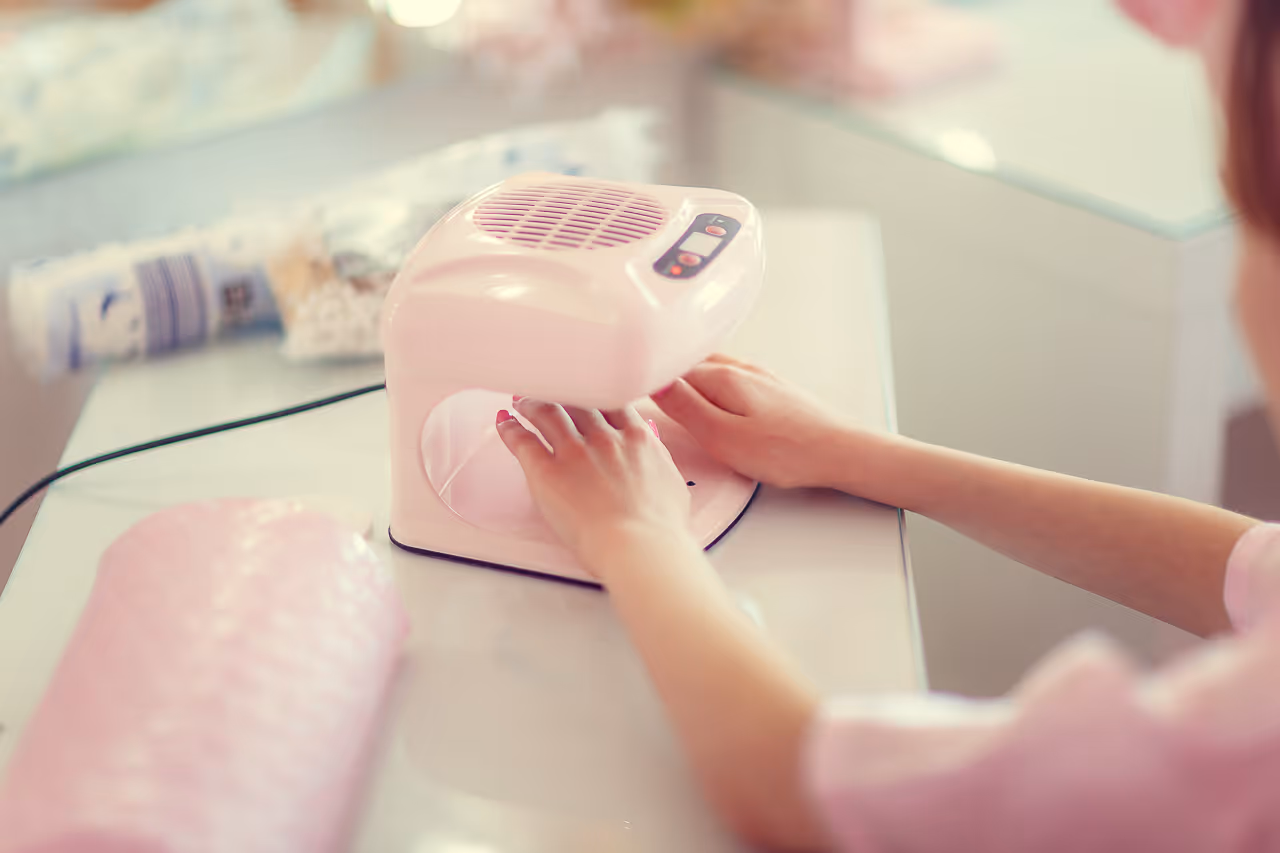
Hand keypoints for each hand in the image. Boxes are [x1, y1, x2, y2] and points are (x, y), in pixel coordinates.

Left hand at [496, 398, 693, 579]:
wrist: (639, 546)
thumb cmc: (659, 526)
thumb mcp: (670, 481)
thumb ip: (657, 455)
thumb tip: (650, 442)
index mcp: (635, 437)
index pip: (610, 400)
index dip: (594, 392)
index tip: (584, 392)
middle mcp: (603, 437)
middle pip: (576, 400)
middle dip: (560, 392)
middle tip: (548, 390)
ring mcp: (574, 452)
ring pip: (546, 413)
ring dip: (531, 403)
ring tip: (521, 401)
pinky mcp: (546, 472)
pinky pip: (522, 441)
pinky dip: (510, 429)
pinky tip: (505, 423)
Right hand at [652, 354, 853, 489]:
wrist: (842, 451)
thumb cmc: (787, 451)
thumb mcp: (724, 437)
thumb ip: (686, 409)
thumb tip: (653, 384)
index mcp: (722, 377)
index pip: (668, 368)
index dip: (642, 375)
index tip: (619, 382)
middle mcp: (739, 368)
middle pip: (687, 361)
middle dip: (661, 368)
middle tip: (633, 378)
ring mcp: (757, 375)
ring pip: (707, 367)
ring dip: (684, 372)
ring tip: (662, 382)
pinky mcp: (771, 388)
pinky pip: (726, 375)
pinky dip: (706, 380)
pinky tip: (705, 392)